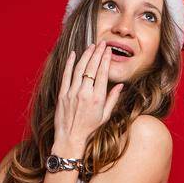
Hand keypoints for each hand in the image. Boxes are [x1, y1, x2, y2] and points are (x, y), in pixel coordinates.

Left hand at [53, 39, 122, 154]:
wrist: (70, 139)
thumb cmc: (89, 129)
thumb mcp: (105, 116)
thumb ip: (113, 99)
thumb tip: (120, 85)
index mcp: (97, 99)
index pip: (102, 73)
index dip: (105, 60)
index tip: (108, 51)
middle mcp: (85, 94)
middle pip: (92, 68)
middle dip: (98, 53)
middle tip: (102, 43)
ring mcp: (72, 93)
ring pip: (79, 69)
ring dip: (86, 55)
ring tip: (91, 46)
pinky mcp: (62, 94)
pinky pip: (66, 75)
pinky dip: (70, 63)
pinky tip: (73, 54)